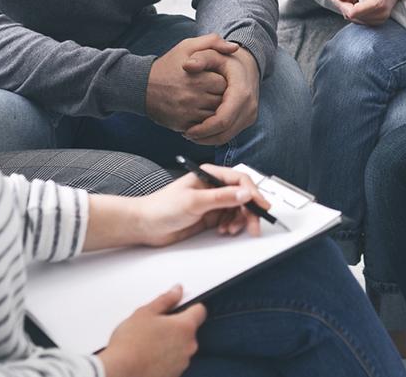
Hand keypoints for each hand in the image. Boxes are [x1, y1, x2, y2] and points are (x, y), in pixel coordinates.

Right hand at [99, 285, 205, 376]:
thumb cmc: (130, 345)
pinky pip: (174, 361)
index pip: (200, 310)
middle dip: (175, 326)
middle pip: (188, 330)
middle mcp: (189, 345)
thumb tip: (177, 291)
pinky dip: (166, 358)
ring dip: (171, 343)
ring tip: (149, 342)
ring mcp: (182, 362)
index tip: (180, 305)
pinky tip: (149, 355)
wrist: (120, 372)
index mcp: (185, 327)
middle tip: (156, 326)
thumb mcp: (145, 313)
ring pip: (181, 346)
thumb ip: (166, 299)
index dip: (190, 306)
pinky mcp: (174, 374)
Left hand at [135, 165, 270, 246]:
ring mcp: (213, 202)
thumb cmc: (162, 207)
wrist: (145, 226)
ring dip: (239, 220)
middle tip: (254, 225)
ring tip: (230, 230)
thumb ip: (221, 198)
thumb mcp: (194, 201)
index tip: (260, 206)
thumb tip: (245, 194)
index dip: (253, 193)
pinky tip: (224, 231)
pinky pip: (230, 219)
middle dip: (250, 211)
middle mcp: (214, 186)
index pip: (240, 180)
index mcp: (210, 174)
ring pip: (238, 209)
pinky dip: (232, 226)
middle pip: (242, 196)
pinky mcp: (211, 216)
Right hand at [146, 34, 237, 132]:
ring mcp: (188, 114)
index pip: (226, 84)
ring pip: (215, 116)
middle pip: (222, 101)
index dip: (223, 81)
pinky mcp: (182, 126)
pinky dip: (204, 121)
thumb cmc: (168, 65)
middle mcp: (194, 98)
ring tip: (206, 100)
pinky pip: (203, 127)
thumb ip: (212, 42)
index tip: (216, 78)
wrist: (140, 86)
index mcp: (199, 78)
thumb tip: (235, 48)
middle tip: (212, 90)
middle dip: (220, 96)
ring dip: (214, 110)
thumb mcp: (187, 47)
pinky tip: (198, 111)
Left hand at [182, 48, 259, 145]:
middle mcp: (249, 107)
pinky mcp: (248, 119)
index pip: (222, 120)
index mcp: (241, 93)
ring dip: (208, 139)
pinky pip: (230, 134)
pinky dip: (215, 136)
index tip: (187, 131)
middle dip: (204, 137)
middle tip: (186, 135)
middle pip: (225, 133)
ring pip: (227, 136)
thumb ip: (201, 57)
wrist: (248, 64)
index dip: (204, 129)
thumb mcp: (213, 53)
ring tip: (191, 135)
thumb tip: (188, 66)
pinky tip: (201, 132)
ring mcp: (250, 114)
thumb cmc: (228, 59)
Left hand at [330, 0, 405, 25]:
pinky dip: (355, 12)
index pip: (352, 12)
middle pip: (352, 17)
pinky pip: (360, 20)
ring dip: (349, 8)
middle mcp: (380, 15)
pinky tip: (358, 1)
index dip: (341, 5)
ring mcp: (380, 20)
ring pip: (354, 20)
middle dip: (344, 5)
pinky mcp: (378, 22)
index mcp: (377, 3)